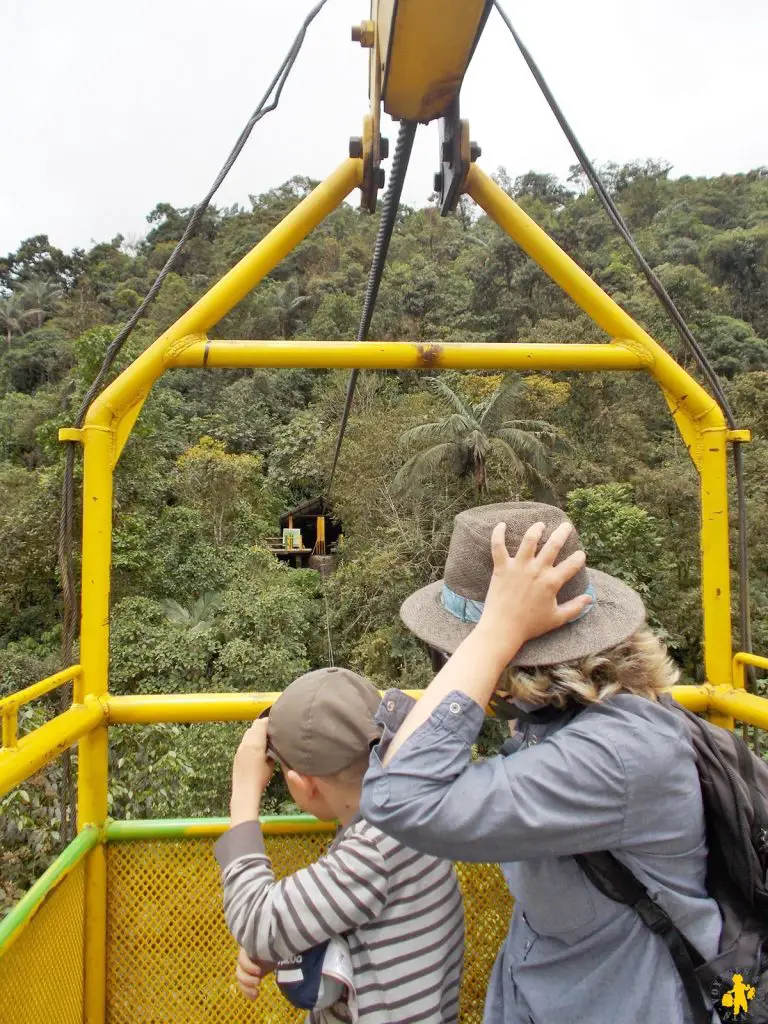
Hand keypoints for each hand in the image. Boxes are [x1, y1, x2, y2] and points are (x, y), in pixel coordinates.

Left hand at [233, 719, 274, 793]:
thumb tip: (273, 744)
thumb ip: (272, 750)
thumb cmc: (260, 778)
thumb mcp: (271, 763)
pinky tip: (257, 749)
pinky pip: (244, 742)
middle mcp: (245, 743)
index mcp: (255, 743)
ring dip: (256, 733)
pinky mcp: (236, 755)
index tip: (277, 723)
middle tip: (272, 731)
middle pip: (253, 727)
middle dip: (262, 726)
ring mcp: (239, 749)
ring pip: (248, 734)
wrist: (244, 791)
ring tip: (266, 740)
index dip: (269, 721)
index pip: (261, 723)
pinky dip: (251, 741)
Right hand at [235, 947, 274, 1001]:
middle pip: (239, 973)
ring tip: (257, 993)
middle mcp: (242, 961)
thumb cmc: (269, 950)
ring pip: (240, 982)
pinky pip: (243, 988)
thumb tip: (271, 951)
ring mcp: (243, 971)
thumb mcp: (268, 950)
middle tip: (259, 982)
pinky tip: (254, 998)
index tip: (259, 972)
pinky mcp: (246, 979)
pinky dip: (248, 994)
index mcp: (246, 951)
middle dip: (248, 980)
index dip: (249, 967)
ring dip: (247, 989)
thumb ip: (266, 951)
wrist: (271, 955)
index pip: (242, 959)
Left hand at [477, 521, 591, 664]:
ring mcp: (518, 567)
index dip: (579, 558)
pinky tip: (501, 524)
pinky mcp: (502, 568)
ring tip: (540, 524)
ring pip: (529, 540)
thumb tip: (590, 599)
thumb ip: (575, 607)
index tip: (580, 555)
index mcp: (552, 582)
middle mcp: (537, 570)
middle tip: (566, 526)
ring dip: (536, 529)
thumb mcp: (557, 618)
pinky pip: (498, 546)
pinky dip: (498, 534)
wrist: (503, 628)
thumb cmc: (530, 625)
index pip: (571, 565)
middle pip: (553, 545)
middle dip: (562, 533)